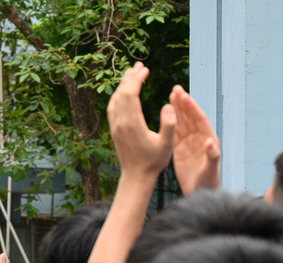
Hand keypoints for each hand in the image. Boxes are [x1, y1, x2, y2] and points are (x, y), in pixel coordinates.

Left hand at [107, 63, 175, 181]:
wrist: (136, 177)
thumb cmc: (154, 162)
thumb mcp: (167, 144)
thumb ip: (169, 125)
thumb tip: (168, 105)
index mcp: (132, 124)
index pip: (130, 94)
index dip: (137, 79)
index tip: (145, 69)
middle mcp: (120, 123)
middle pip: (121, 93)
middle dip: (130, 77)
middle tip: (140, 65)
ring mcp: (115, 127)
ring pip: (115, 100)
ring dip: (123, 85)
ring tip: (132, 73)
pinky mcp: (114, 131)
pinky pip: (113, 108)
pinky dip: (118, 96)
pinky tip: (125, 92)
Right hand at [169, 85, 219, 193]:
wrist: (200, 192)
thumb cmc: (207, 183)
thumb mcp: (210, 170)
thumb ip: (212, 155)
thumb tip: (210, 141)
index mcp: (208, 139)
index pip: (199, 119)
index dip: (192, 108)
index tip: (184, 96)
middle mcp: (199, 138)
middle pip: (190, 117)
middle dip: (184, 103)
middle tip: (176, 89)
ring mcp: (189, 143)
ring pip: (182, 122)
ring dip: (177, 109)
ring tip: (171, 95)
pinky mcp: (180, 149)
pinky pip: (175, 132)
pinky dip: (171, 122)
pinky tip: (166, 112)